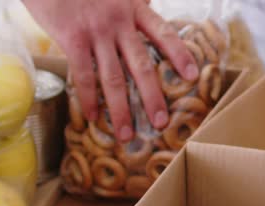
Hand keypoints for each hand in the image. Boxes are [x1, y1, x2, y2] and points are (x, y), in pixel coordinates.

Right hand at [23, 0, 197, 141]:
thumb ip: (135, 9)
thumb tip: (151, 17)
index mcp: (135, 9)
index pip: (164, 34)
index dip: (180, 54)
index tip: (192, 75)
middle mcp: (119, 22)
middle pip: (141, 65)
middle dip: (152, 97)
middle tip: (161, 123)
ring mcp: (96, 32)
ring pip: (113, 78)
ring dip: (121, 109)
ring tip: (127, 134)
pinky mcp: (72, 38)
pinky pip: (83, 74)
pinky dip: (88, 98)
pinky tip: (93, 117)